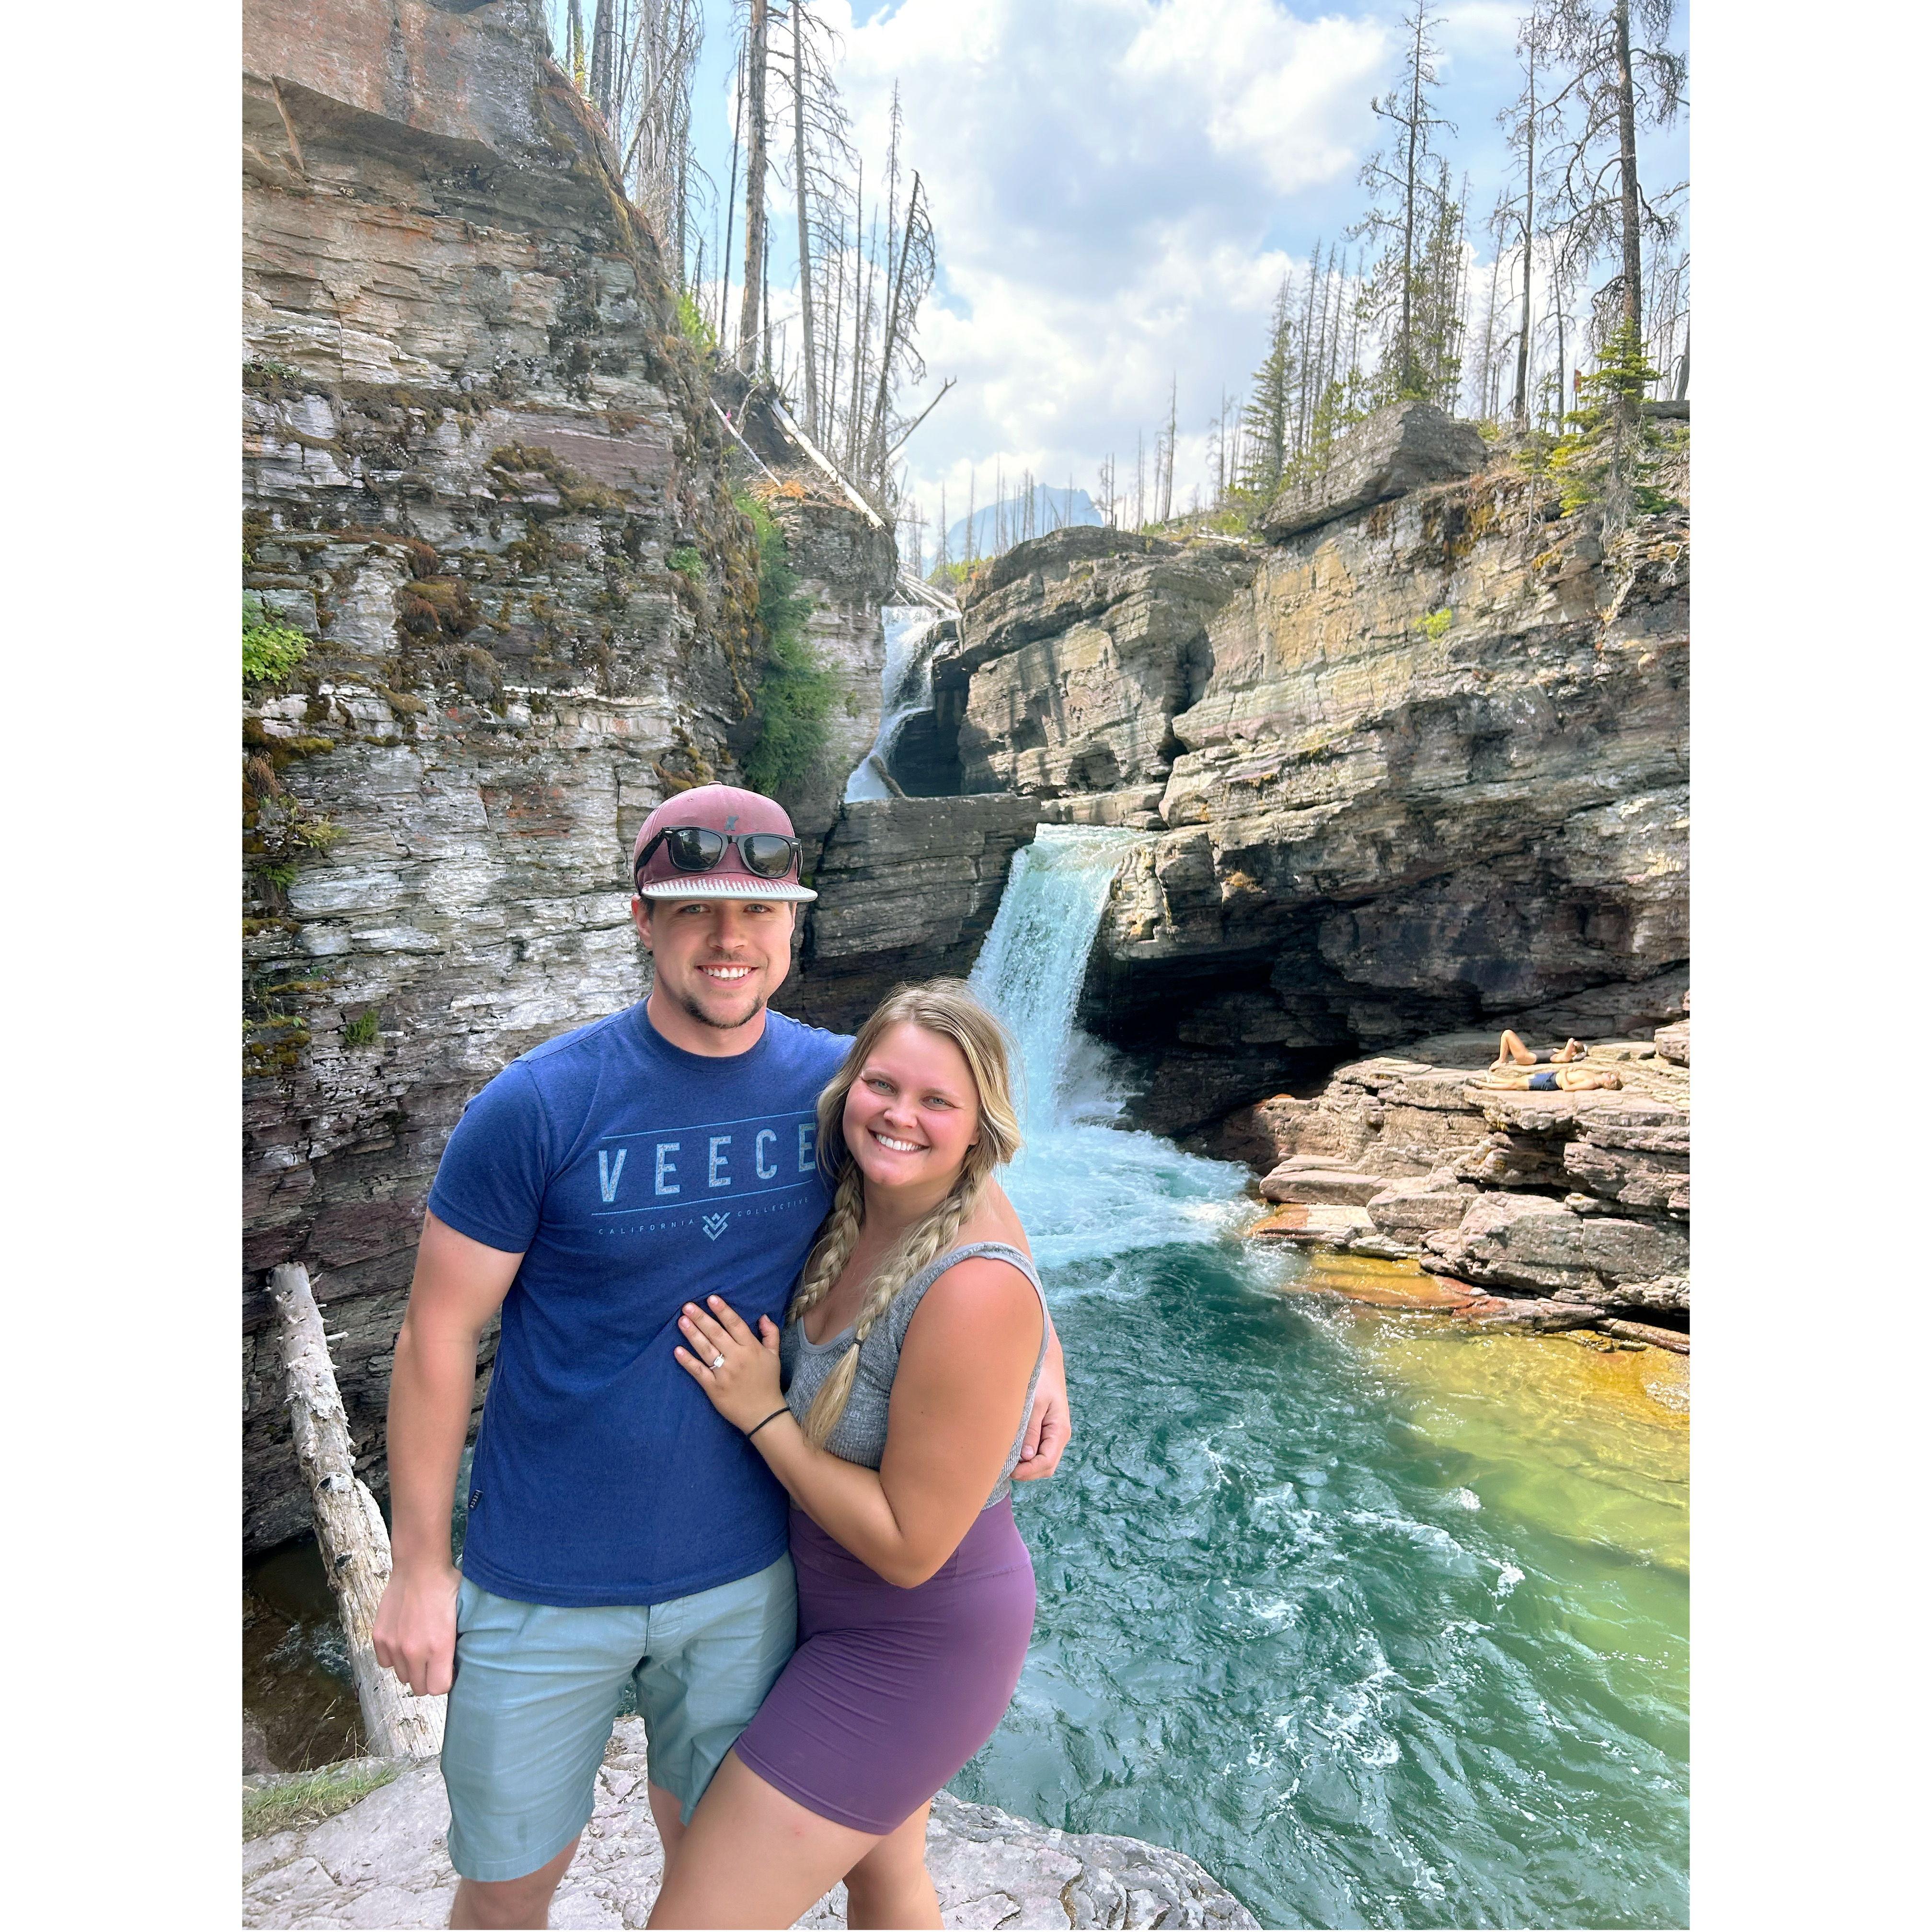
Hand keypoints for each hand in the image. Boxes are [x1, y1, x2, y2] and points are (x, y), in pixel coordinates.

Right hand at [372, 1560, 460, 1696]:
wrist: (419, 1566)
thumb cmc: (445, 1586)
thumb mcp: (462, 1615)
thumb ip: (456, 1644)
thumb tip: (455, 1663)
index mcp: (440, 1647)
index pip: (439, 1688)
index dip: (444, 1680)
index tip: (446, 1669)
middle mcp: (415, 1651)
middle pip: (419, 1687)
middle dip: (427, 1677)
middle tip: (432, 1660)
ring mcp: (394, 1646)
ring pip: (402, 1676)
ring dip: (410, 1667)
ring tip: (418, 1647)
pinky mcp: (379, 1638)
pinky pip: (385, 1663)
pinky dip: (393, 1657)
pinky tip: (402, 1640)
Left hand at [675, 1296, 784, 1432]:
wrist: (764, 1414)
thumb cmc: (768, 1382)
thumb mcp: (774, 1356)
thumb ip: (770, 1334)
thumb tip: (762, 1316)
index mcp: (751, 1349)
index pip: (736, 1325)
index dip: (723, 1311)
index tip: (711, 1298)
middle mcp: (737, 1358)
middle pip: (717, 1334)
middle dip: (701, 1318)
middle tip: (687, 1305)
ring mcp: (724, 1373)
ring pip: (706, 1350)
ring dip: (692, 1334)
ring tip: (681, 1321)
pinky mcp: (713, 1388)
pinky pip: (698, 1371)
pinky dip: (687, 1361)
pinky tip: (677, 1350)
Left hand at [1012, 1336, 1070, 1480]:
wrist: (1046, 1361)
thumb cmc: (1041, 1379)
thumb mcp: (1035, 1403)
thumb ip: (1031, 1430)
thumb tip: (1026, 1457)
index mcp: (1059, 1430)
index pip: (1046, 1462)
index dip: (1029, 1471)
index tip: (1010, 1471)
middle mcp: (1059, 1435)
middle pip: (1046, 1467)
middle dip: (1027, 1473)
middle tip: (1004, 1469)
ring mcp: (1053, 1433)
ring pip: (1042, 1461)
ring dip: (1026, 1466)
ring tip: (1005, 1461)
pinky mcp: (1045, 1429)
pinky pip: (1038, 1450)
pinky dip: (1027, 1457)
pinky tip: (1011, 1451)